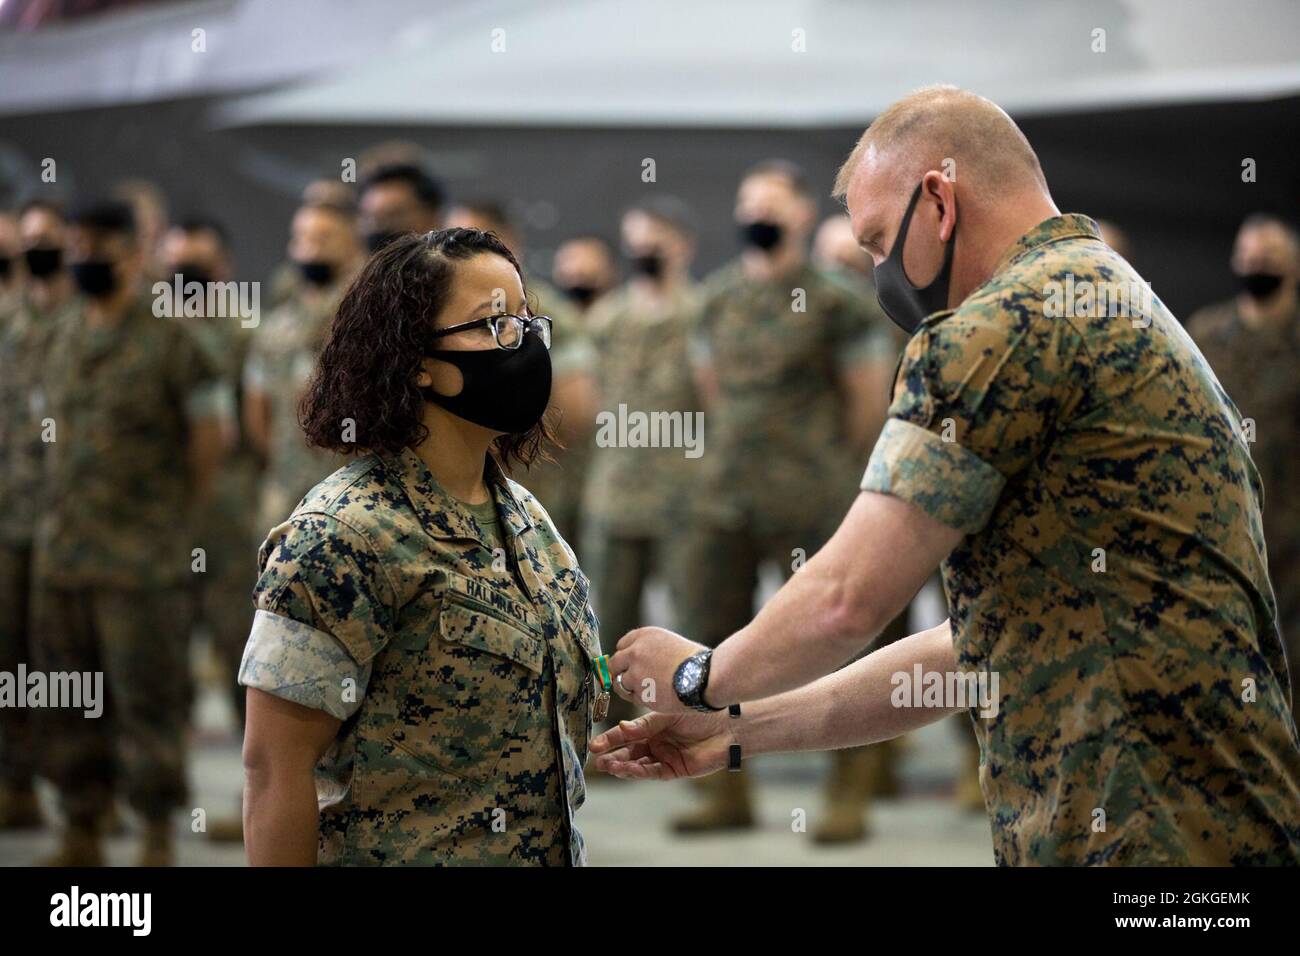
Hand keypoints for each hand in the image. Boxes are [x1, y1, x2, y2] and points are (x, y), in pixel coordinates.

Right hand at [590, 712, 733, 779]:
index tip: (594, 744)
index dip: (611, 738)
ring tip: (607, 766)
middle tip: (596, 759)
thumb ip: (645, 724)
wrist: (728, 726)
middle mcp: (657, 742)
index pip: (627, 733)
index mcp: (653, 726)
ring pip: (638, 764)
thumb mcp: (667, 714)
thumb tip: (621, 726)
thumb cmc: (700, 713)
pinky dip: (638, 772)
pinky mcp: (675, 770)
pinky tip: (626, 770)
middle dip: (612, 755)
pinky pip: (653, 772)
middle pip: (629, 751)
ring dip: (622, 766)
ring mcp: (665, 757)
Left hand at [608, 626, 708, 712]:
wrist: (704, 678)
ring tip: (650, 689)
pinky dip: (641, 699)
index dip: (627, 656)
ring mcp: (635, 673)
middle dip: (622, 671)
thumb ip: (651, 649)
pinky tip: (657, 696)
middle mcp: (635, 651)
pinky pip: (632, 698)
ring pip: (620, 683)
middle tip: (635, 679)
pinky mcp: (639, 692)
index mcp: (644, 635)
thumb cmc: (696, 661)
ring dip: (631, 687)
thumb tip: (636, 660)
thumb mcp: (671, 643)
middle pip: (615, 663)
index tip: (633, 663)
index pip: (622, 645)